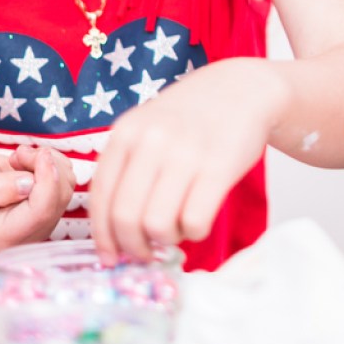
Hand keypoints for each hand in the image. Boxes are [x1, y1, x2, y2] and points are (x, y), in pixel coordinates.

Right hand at [0, 144, 75, 250]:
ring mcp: (41, 218)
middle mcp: (27, 231)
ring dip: (47, 161)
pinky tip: (29, 161)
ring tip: (18, 157)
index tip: (40, 155)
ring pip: (66, 184)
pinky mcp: (50, 202)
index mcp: (3, 235)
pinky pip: (66, 176)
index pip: (40, 213)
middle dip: (45, 166)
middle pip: (59, 197)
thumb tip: (27, 186)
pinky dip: (53, 161)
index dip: (47, 181)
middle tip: (18, 154)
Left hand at [88, 57, 286, 263]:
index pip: (101, 197)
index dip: (103, 236)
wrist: (243, 87)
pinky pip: (195, 222)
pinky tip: (199, 219)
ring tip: (177, 228)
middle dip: (134, 247)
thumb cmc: (193, 115)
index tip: (111, 256)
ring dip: (166, 239)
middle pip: (125, 218)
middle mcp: (152, 140)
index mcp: (127, 131)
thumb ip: (128, 167)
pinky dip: (195, 233)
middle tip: (146, 252)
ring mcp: (186, 152)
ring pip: (157, 225)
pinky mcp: (219, 166)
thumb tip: (113, 232)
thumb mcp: (149, 126)